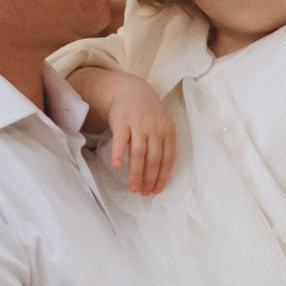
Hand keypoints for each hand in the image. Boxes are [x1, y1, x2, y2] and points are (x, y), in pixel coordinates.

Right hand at [100, 76, 175, 195]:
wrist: (131, 91)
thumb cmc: (148, 116)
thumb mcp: (160, 127)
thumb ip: (161, 146)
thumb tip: (159, 176)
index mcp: (168, 131)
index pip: (168, 158)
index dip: (163, 176)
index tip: (156, 190)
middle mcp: (155, 128)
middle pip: (153, 158)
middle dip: (149, 178)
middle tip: (143, 193)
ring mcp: (138, 124)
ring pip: (138, 153)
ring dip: (135, 173)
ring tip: (132, 188)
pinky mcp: (122, 121)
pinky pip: (121, 140)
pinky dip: (119, 153)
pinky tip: (117, 166)